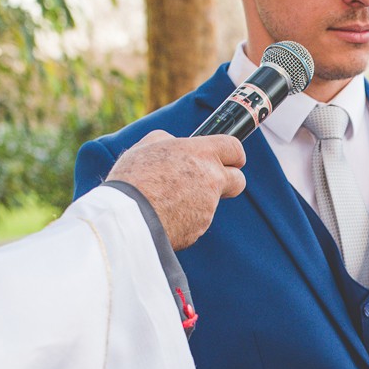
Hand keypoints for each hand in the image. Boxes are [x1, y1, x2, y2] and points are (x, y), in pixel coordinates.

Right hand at [106, 131, 246, 249]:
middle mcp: (211, 179)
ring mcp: (209, 206)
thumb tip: (174, 143)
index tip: (230, 159)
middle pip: (239, 180)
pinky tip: (162, 214)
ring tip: (164, 199)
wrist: (128, 217)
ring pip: (210, 203)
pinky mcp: (200, 228)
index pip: (235, 148)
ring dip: (195, 201)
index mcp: (201, 153)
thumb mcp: (147, 146)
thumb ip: (168, 141)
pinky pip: (196, 221)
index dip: (234, 155)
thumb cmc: (133, 178)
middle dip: (230, 181)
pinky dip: (184, 219)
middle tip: (209, 181)